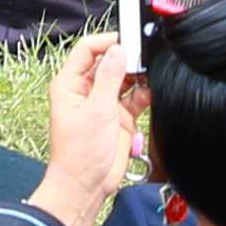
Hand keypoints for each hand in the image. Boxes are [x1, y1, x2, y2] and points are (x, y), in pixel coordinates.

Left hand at [29, 31, 141, 225]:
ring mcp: (104, 102)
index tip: (127, 40)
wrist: (87, 185)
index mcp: (70, 84)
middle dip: (127, 58)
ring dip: (138, 75)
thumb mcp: (96, 111)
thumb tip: (118, 51)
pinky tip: (154, 88)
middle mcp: (87, 90)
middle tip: (146, 56)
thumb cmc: (79, 152)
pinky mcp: (120, 116)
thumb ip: (109, 79)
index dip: (106, 42)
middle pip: (109, 62)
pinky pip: (135, 97)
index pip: (87, 50)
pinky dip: (145, 92)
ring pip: (125, 78)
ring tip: (152, 71)